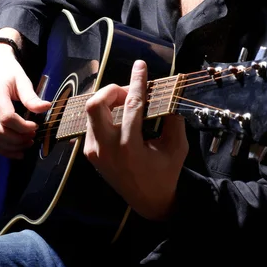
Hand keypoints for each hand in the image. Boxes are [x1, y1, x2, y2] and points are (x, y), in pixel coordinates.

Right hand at [0, 32, 50, 158]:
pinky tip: (17, 151)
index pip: (7, 117)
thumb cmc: (8, 71)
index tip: (36, 126)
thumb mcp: (22, 79)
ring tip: (27, 145)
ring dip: (11, 147)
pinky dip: (3, 149)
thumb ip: (31, 96)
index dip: (23, 127)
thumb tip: (45, 108)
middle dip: (17, 140)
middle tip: (33, 137)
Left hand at [83, 60, 188, 220]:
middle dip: (112, 91)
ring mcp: (94, 152)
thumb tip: (170, 91)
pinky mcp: (89, 153)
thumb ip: (173, 118)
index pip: (131, 106)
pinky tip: (119, 117)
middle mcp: (106, 149)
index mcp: (129, 148)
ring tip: (126, 104)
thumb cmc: (166, 173)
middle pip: (95, 105)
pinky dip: (105, 115)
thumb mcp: (177, 147)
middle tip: (129, 92)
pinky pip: (91, 125)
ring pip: (91, 113)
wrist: (148, 200)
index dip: (137, 82)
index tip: (140, 65)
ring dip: (108, 101)